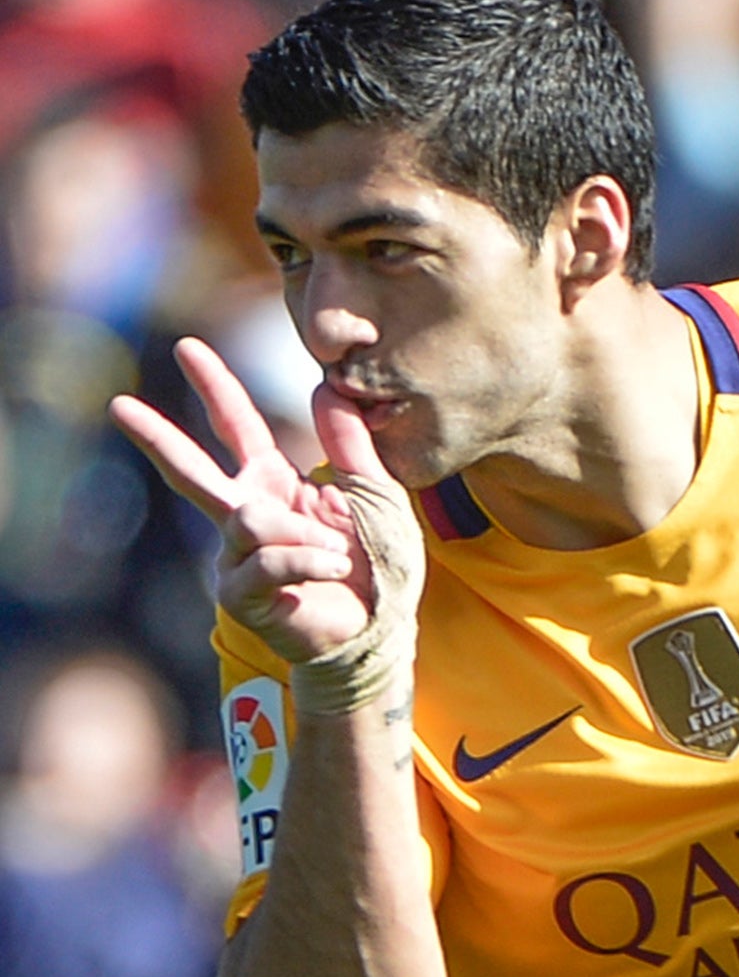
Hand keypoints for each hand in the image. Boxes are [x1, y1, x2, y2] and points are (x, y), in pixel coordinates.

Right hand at [108, 337, 402, 668]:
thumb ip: (352, 447)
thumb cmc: (381, 564)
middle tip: (118, 404)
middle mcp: (246, 516)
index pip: (237, 428)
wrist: (383, 629)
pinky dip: (308, 560)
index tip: (189, 347)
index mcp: (276, 485)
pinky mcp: (240, 595)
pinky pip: (267, 560)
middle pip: (191, 469)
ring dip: (303, 533)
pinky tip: (331, 569)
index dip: (216, 388)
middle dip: (156, 437)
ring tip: (338, 554)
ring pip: (247, 520)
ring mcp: (237, 557)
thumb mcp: (377, 495)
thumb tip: (325, 389)